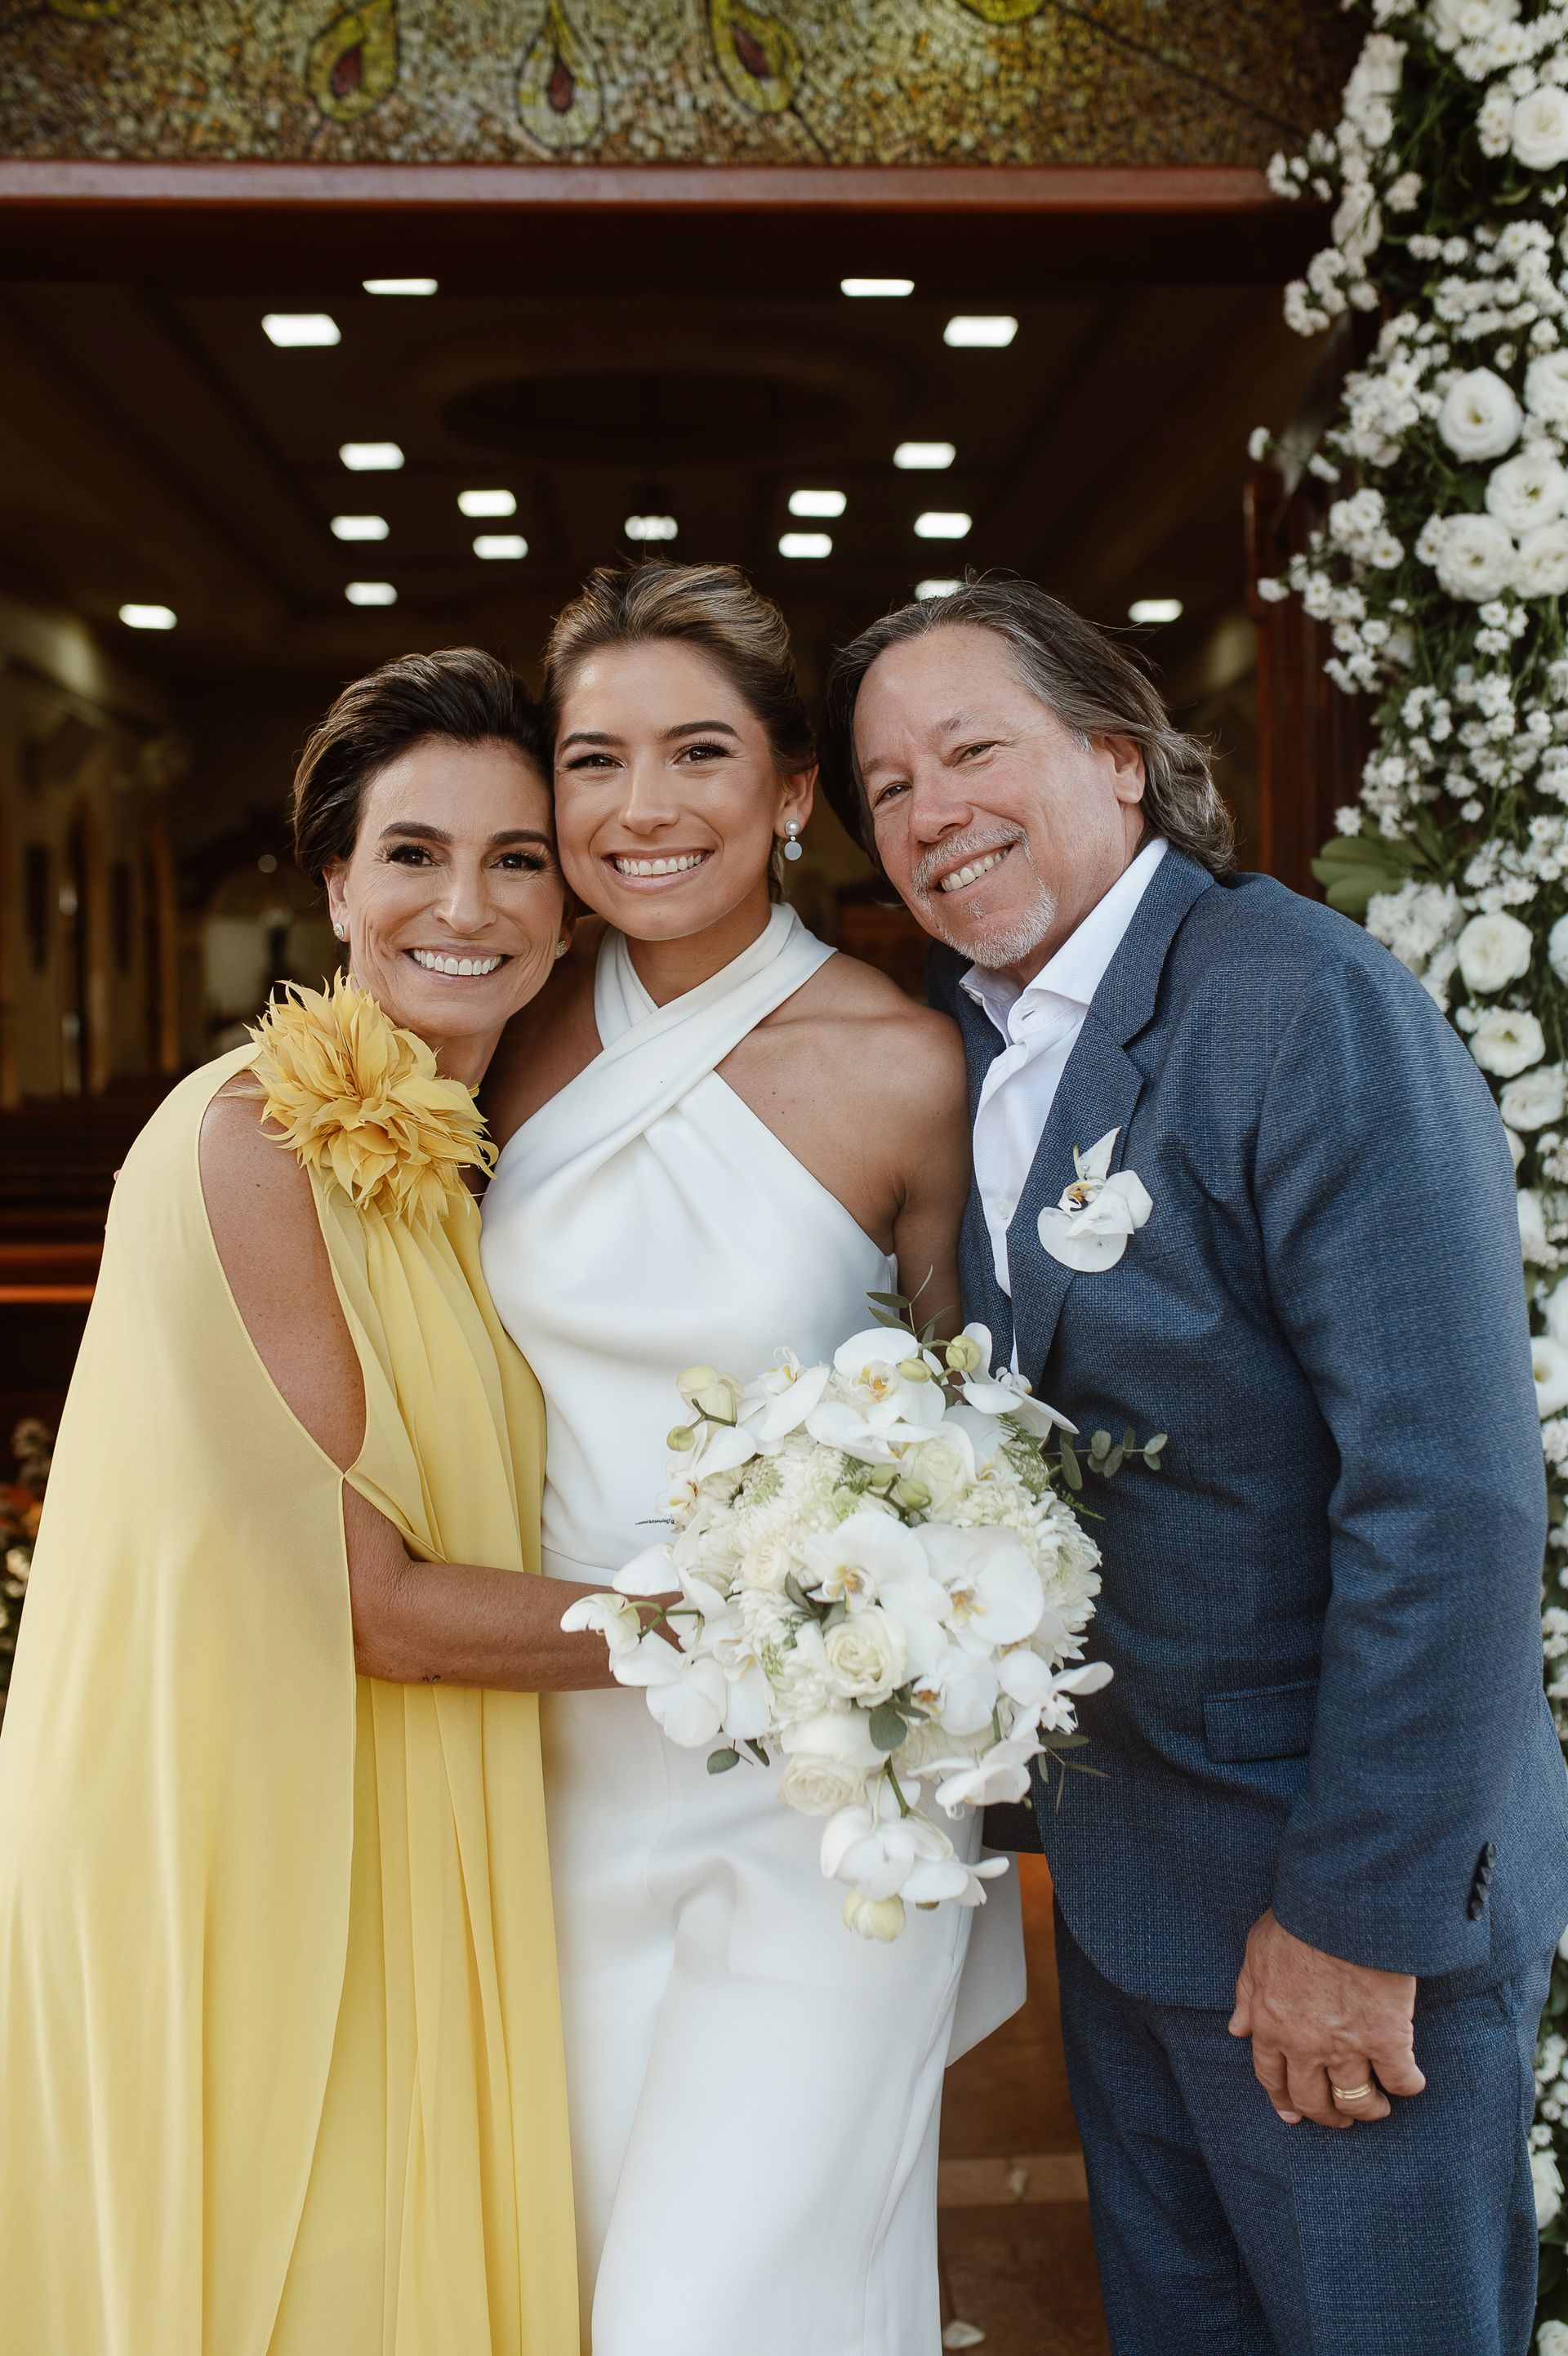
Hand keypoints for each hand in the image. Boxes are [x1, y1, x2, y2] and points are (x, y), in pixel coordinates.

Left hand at [1228, 1909, 1425, 2128]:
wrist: (1339, 1907)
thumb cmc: (1296, 1921)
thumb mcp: (1256, 1952)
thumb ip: (1246, 1994)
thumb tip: (1237, 2030)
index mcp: (1270, 2025)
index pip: (1272, 2077)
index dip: (1284, 2100)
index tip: (1294, 2114)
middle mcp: (1305, 2045)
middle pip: (1314, 2101)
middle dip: (1327, 2116)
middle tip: (1341, 2118)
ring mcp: (1346, 2047)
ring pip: (1356, 2100)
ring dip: (1368, 2109)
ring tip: (1377, 2106)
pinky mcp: (1387, 2040)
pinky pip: (1400, 2080)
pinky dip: (1408, 2085)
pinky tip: (1410, 2081)